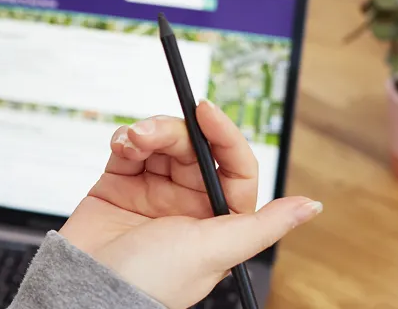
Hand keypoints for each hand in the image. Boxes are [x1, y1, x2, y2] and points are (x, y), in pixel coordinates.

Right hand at [58, 100, 322, 308]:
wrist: (86, 286)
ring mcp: (152, 192)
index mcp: (217, 219)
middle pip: (192, 147)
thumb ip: (264, 226)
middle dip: (173, 132)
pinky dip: (125, 139)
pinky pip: (129, 149)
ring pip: (161, 142)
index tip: (205, 111)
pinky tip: (122, 145)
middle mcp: (187, 203)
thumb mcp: (216, 250)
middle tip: (152, 133)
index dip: (223, 135)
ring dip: (147, 132)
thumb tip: (310, 206)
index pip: (233, 165)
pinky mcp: (120, 185)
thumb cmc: (152, 279)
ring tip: (132, 142)